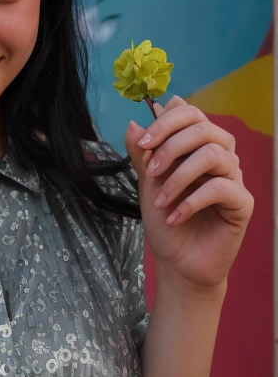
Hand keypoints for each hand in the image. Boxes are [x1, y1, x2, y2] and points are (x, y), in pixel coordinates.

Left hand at [124, 96, 253, 289]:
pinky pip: (222, 188)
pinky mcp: (242, 203)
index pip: (191, 113)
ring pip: (213, 154)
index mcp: (198, 146)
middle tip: (150, 172)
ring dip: (179, 177)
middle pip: (204, 128)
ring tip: (160, 201)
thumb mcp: (148, 183)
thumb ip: (142, 154)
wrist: (178, 263)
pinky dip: (192, 201)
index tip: (143, 143)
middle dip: (171, 146)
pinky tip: (174, 216)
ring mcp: (233, 178)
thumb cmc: (166, 219)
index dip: (166, 122)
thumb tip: (133, 124)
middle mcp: (220, 156)